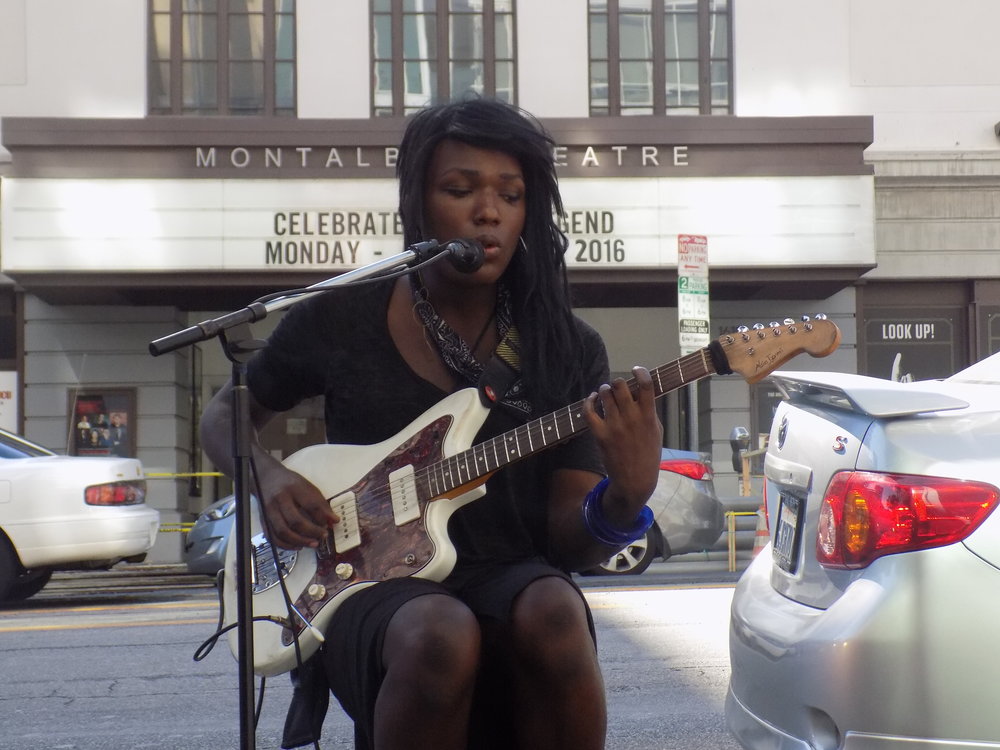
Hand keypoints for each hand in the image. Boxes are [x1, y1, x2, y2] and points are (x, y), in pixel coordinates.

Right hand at [255, 462, 338, 549]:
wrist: (266, 477)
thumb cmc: (290, 483)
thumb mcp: (307, 486)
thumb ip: (320, 503)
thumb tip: (333, 520)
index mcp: (294, 487)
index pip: (310, 504)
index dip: (323, 517)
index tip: (332, 524)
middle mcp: (280, 499)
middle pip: (295, 521)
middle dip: (312, 532)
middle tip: (323, 536)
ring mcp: (269, 510)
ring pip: (283, 531)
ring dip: (300, 541)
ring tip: (313, 543)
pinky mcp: (263, 520)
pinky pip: (272, 537)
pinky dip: (286, 545)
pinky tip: (298, 546)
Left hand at [581, 366, 662, 524]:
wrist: (635, 479)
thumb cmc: (648, 453)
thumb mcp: (656, 430)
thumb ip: (649, 411)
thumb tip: (641, 391)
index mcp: (648, 416)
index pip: (646, 385)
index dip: (640, 372)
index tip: (636, 370)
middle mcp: (631, 418)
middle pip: (619, 385)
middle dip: (617, 383)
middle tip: (617, 388)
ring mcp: (615, 426)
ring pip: (604, 394)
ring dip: (604, 390)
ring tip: (605, 393)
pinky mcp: (600, 435)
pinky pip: (589, 411)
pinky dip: (588, 401)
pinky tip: (592, 399)